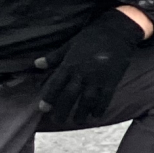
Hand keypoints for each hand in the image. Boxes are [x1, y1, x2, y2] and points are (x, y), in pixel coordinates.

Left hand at [38, 9, 147, 123]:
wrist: (117, 31)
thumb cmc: (91, 36)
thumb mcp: (70, 44)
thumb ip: (54, 57)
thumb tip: (36, 64)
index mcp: (70, 64)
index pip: (56, 84)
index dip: (49, 98)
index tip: (43, 109)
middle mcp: (82, 74)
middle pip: (69, 96)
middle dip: (62, 110)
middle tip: (58, 120)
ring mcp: (97, 79)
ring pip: (87, 101)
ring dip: (81, 113)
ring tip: (77, 121)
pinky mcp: (111, 81)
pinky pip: (105, 98)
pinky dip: (100, 108)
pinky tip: (96, 116)